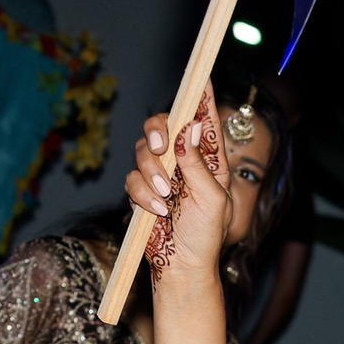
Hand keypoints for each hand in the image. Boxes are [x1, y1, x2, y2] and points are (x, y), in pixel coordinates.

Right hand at [125, 89, 231, 275]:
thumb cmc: (205, 236)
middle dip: (158, 131)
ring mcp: (161, 173)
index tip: (200, 76)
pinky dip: (142, 194)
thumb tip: (191, 128)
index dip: (201, 96)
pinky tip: (158, 211)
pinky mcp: (142, 189)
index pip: (203, 120)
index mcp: (208, 159)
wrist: (182, 266)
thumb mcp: (212, 200)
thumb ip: (198, 164)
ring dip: (151, 173)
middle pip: (163, 124)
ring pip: (143, 150)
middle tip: (161, 148)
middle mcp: (183, 160)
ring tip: (166, 198)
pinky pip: (132, 178)